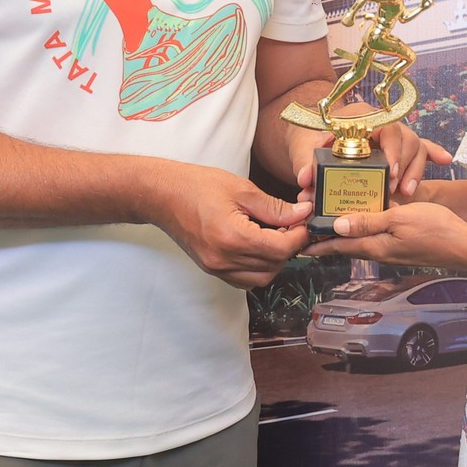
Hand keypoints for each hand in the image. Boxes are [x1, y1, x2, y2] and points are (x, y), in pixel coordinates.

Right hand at [152, 162, 310, 288]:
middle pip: (274, 265)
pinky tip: (257, 246)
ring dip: (275, 260)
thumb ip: (275, 206)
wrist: (162, 196)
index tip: (304, 221)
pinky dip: (258, 267)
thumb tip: (302, 214)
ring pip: (262, 277)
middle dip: (289, 247)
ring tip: (274, 235)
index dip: (298, 236)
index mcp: (233, 237)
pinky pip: (245, 280)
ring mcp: (216, 268)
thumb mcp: (241, 189)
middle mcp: (224, 259)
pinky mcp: (212, 269)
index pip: (281, 249)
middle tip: (290, 225)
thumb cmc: (197, 186)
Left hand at [289, 120, 434, 205]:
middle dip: (403, 163)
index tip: (388, 170)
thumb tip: (306, 178)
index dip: (391, 149)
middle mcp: (381, 123)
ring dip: (414, 169)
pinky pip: (422, 148)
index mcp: (360, 117)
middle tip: (395, 186)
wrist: (312, 137)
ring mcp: (393, 135)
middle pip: (405, 137)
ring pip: (415, 145)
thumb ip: (306, 162)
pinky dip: (434, 153)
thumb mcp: (305, 149)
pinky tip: (445, 160)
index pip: (384, 127)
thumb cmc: (310, 140)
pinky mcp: (399, 148)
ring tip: (406, 192)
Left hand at [309, 199, 466, 269]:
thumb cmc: (437, 230)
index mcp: (376, 246)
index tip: (298, 242)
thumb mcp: (399, 219)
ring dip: (343, 235)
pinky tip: (362, 222)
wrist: (466, 246)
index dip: (317, 243)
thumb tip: (337, 226)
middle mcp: (380, 251)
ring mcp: (392, 250)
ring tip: (327, 226)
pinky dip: (362, 231)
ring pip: (360, 242)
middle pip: (346, 245)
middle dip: (326, 239)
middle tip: (308, 231)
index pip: (338, 245)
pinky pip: (375, 238)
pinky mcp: (402, 247)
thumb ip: (368, 222)